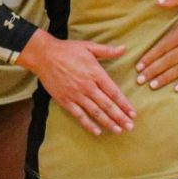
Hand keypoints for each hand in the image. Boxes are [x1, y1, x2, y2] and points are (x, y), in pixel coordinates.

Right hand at [18, 30, 134, 135]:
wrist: (44, 56)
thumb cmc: (68, 50)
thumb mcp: (89, 47)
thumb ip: (107, 50)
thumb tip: (124, 49)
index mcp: (95, 73)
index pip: (114, 92)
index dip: (124, 104)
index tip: (133, 113)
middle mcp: (88, 86)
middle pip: (107, 105)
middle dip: (120, 117)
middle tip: (130, 127)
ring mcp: (76, 95)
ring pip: (95, 112)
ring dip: (108, 122)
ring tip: (119, 131)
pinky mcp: (65, 101)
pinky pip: (79, 115)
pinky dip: (88, 124)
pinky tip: (97, 131)